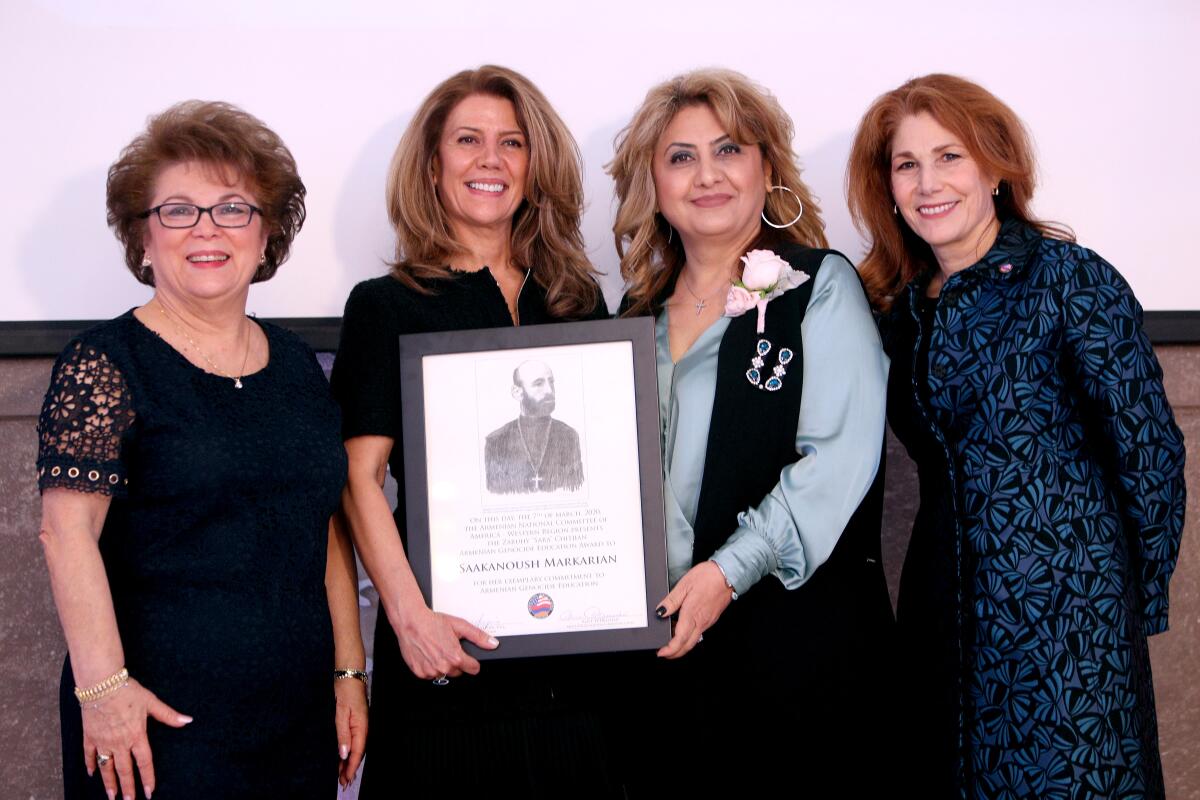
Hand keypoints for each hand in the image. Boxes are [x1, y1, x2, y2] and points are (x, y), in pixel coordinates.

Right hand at [82, 677, 191, 799]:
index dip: (148, 778)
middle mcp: (119, 742)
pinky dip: (90, 765)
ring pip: (106, 767)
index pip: (144, 762)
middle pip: (124, 770)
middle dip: (128, 787)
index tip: (149, 792)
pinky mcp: (89, 736)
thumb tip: (188, 720)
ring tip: (112, 796)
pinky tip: (91, 774)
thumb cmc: (128, 691)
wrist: (101, 684)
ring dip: (109, 783)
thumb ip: (168, 715)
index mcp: (137, 735)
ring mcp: (103, 741)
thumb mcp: (151, 702)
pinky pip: (89, 755)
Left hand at [334, 677, 367, 788]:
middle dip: (351, 768)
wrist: (349, 674)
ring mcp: (360, 725)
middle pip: (358, 752)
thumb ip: (343, 734)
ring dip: (350, 761)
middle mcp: (363, 727)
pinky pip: (354, 741)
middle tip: (343, 782)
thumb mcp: (341, 712)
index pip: (357, 752)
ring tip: (342, 775)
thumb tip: (344, 753)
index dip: (351, 767)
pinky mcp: (356, 722)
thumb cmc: (346, 691)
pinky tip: (343, 757)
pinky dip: (349, 751)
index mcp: (361, 726)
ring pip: (356, 748)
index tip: (345, 779)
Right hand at [392, 602, 498, 679]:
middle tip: (448, 648)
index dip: (472, 662)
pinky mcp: (420, 672)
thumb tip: (492, 643)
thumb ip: (478, 637)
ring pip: (444, 673)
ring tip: (436, 650)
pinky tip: (428, 654)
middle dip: (456, 662)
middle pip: (458, 672)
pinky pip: (430, 674)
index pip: (473, 669)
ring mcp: (430, 671)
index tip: (469, 658)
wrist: (411, 622)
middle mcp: (443, 667)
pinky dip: (430, 666)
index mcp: (455, 657)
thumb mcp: (460, 625)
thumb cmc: (432, 622)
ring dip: (442, 665)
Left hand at [655, 561, 733, 659]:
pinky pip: (699, 632)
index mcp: (692, 614)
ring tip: (670, 638)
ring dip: (682, 644)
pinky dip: (689, 635)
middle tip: (664, 652)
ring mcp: (708, 621)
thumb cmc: (707, 577)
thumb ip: (671, 600)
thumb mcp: (684, 585)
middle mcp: (701, 621)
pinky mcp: (712, 618)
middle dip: (675, 653)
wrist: (728, 573)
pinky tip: (682, 627)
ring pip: (694, 640)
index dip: (670, 650)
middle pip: (687, 645)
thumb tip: (660, 612)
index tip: (661, 653)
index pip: (680, 639)